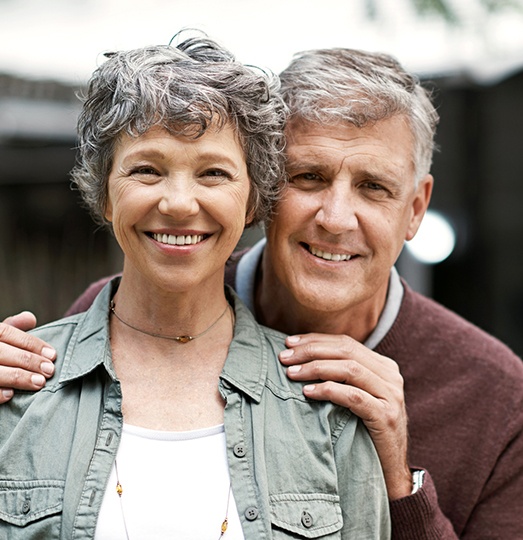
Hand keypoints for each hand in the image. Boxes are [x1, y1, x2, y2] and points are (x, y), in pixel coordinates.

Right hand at [0, 312, 55, 403]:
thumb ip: (12, 327)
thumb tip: (30, 318)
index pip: (8, 333)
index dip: (32, 344)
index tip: (53, 354)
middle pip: (3, 352)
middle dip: (29, 361)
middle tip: (50, 370)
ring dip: (19, 378)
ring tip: (39, 383)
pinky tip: (11, 394)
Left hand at [280, 333, 411, 499]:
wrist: (390, 470)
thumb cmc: (365, 431)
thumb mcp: (358, 396)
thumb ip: (342, 376)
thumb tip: (302, 356)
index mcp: (384, 366)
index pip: (345, 343)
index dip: (316, 340)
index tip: (290, 342)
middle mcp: (391, 376)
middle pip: (346, 351)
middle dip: (311, 351)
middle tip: (284, 357)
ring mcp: (391, 395)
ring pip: (349, 369)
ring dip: (315, 368)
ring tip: (291, 373)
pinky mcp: (386, 416)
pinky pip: (353, 396)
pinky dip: (328, 390)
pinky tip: (308, 392)